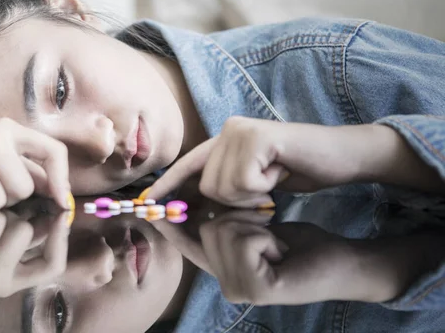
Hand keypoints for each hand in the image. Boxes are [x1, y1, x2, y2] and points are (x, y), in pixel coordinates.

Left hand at [148, 117, 370, 206]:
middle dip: (235, 202)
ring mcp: (241, 130)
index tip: (145, 203)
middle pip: (206, 187)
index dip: (166, 186)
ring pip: (221, 188)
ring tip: (274, 179)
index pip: (187, 166)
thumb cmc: (298, 171)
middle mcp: (227, 129)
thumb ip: (225, 185)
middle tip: (266, 189)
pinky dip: (264, 189)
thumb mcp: (254, 182)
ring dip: (251, 197)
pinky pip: (243, 183)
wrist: (341, 156)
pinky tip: (281, 173)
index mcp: (224, 140)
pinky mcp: (256, 136)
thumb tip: (191, 204)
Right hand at [151, 210, 377, 304]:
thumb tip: (192, 195)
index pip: (185, 243)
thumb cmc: (297, 244)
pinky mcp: (257, 289)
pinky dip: (267, 236)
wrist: (338, 265)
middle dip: (238, 215)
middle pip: (206, 226)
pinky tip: (280, 253)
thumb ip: (221, 220)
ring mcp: (239, 289)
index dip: (169, 222)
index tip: (148, 201)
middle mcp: (225, 282)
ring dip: (255, 225)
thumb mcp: (254, 227)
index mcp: (222, 267)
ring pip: (223, 229)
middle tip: (266, 230)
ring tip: (273, 241)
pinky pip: (246, 239)